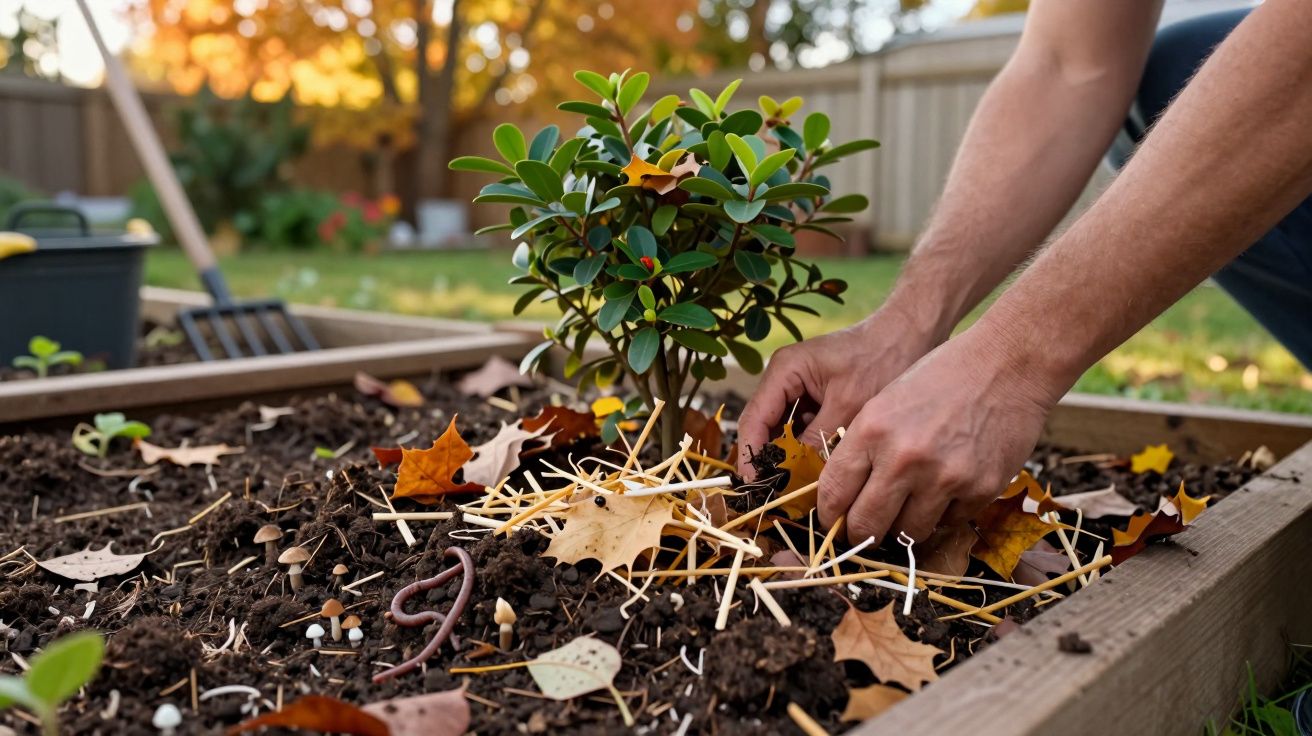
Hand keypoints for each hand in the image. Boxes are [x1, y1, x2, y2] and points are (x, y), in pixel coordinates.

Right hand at [736, 312, 938, 479]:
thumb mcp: (850, 405)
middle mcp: (784, 378)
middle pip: (764, 426)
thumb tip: (799, 478)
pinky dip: (806, 449)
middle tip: (774, 494)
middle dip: (768, 459)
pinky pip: (801, 429)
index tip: (755, 485)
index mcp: (785, 370)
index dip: (751, 454)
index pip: (755, 418)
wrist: (910, 335)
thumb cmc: (882, 359)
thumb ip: (819, 440)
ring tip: (794, 487)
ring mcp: (799, 388)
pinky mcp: (815, 398)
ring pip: (782, 431)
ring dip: (788, 457)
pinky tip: (816, 470)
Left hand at [817, 324, 1061, 543]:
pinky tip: (948, 486)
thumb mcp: (885, 403)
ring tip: (910, 505)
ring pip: (908, 534)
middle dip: (861, 535)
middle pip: (866, 527)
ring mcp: (944, 477)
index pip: (833, 494)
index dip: (829, 516)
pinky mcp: (981, 489)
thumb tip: (843, 499)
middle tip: (865, 533)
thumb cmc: (940, 378)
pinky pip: (949, 522)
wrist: (1006, 364)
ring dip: (904, 526)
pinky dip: (944, 512)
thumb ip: (862, 448)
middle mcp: (904, 458)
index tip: (834, 523)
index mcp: (871, 430)